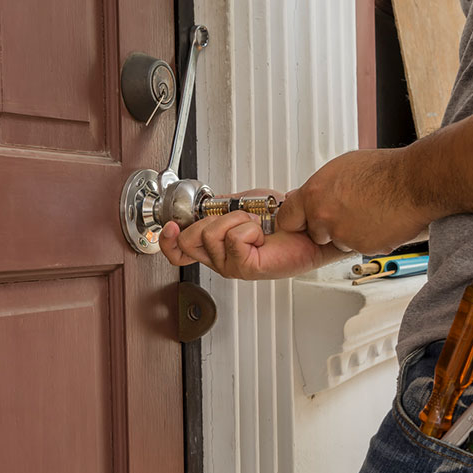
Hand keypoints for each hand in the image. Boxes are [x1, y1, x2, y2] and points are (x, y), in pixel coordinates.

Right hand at [159, 189, 346, 279]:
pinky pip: (234, 238)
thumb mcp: (241, 205)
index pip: (178, 252)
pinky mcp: (246, 268)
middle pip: (189, 240)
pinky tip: (261, 235)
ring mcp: (232, 266)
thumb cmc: (281, 221)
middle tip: (237, 220)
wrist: (305, 228)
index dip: (167, 241)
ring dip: (236, 221)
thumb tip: (206, 204)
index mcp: (215, 247)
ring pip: (211, 235)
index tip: (171, 226)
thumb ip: (220, 207)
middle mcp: (220, 259)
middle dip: (211, 221)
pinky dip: (249, 229)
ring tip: (254, 226)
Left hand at [277, 149, 431, 254]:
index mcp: (314, 194)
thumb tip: (311, 194)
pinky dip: (367, 238)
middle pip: (314, 233)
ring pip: (338, 241)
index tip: (300, 220)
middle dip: (326, 227)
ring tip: (368, 212)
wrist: (413, 183)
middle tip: (348, 210)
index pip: (287, 218)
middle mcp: (324, 216)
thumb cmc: (384, 171)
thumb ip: (321, 187)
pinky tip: (378, 221)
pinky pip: (358, 247)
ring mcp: (342, 234)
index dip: (297, 219)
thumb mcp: (341, 168)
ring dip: (349, 233)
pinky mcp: (361, 247)